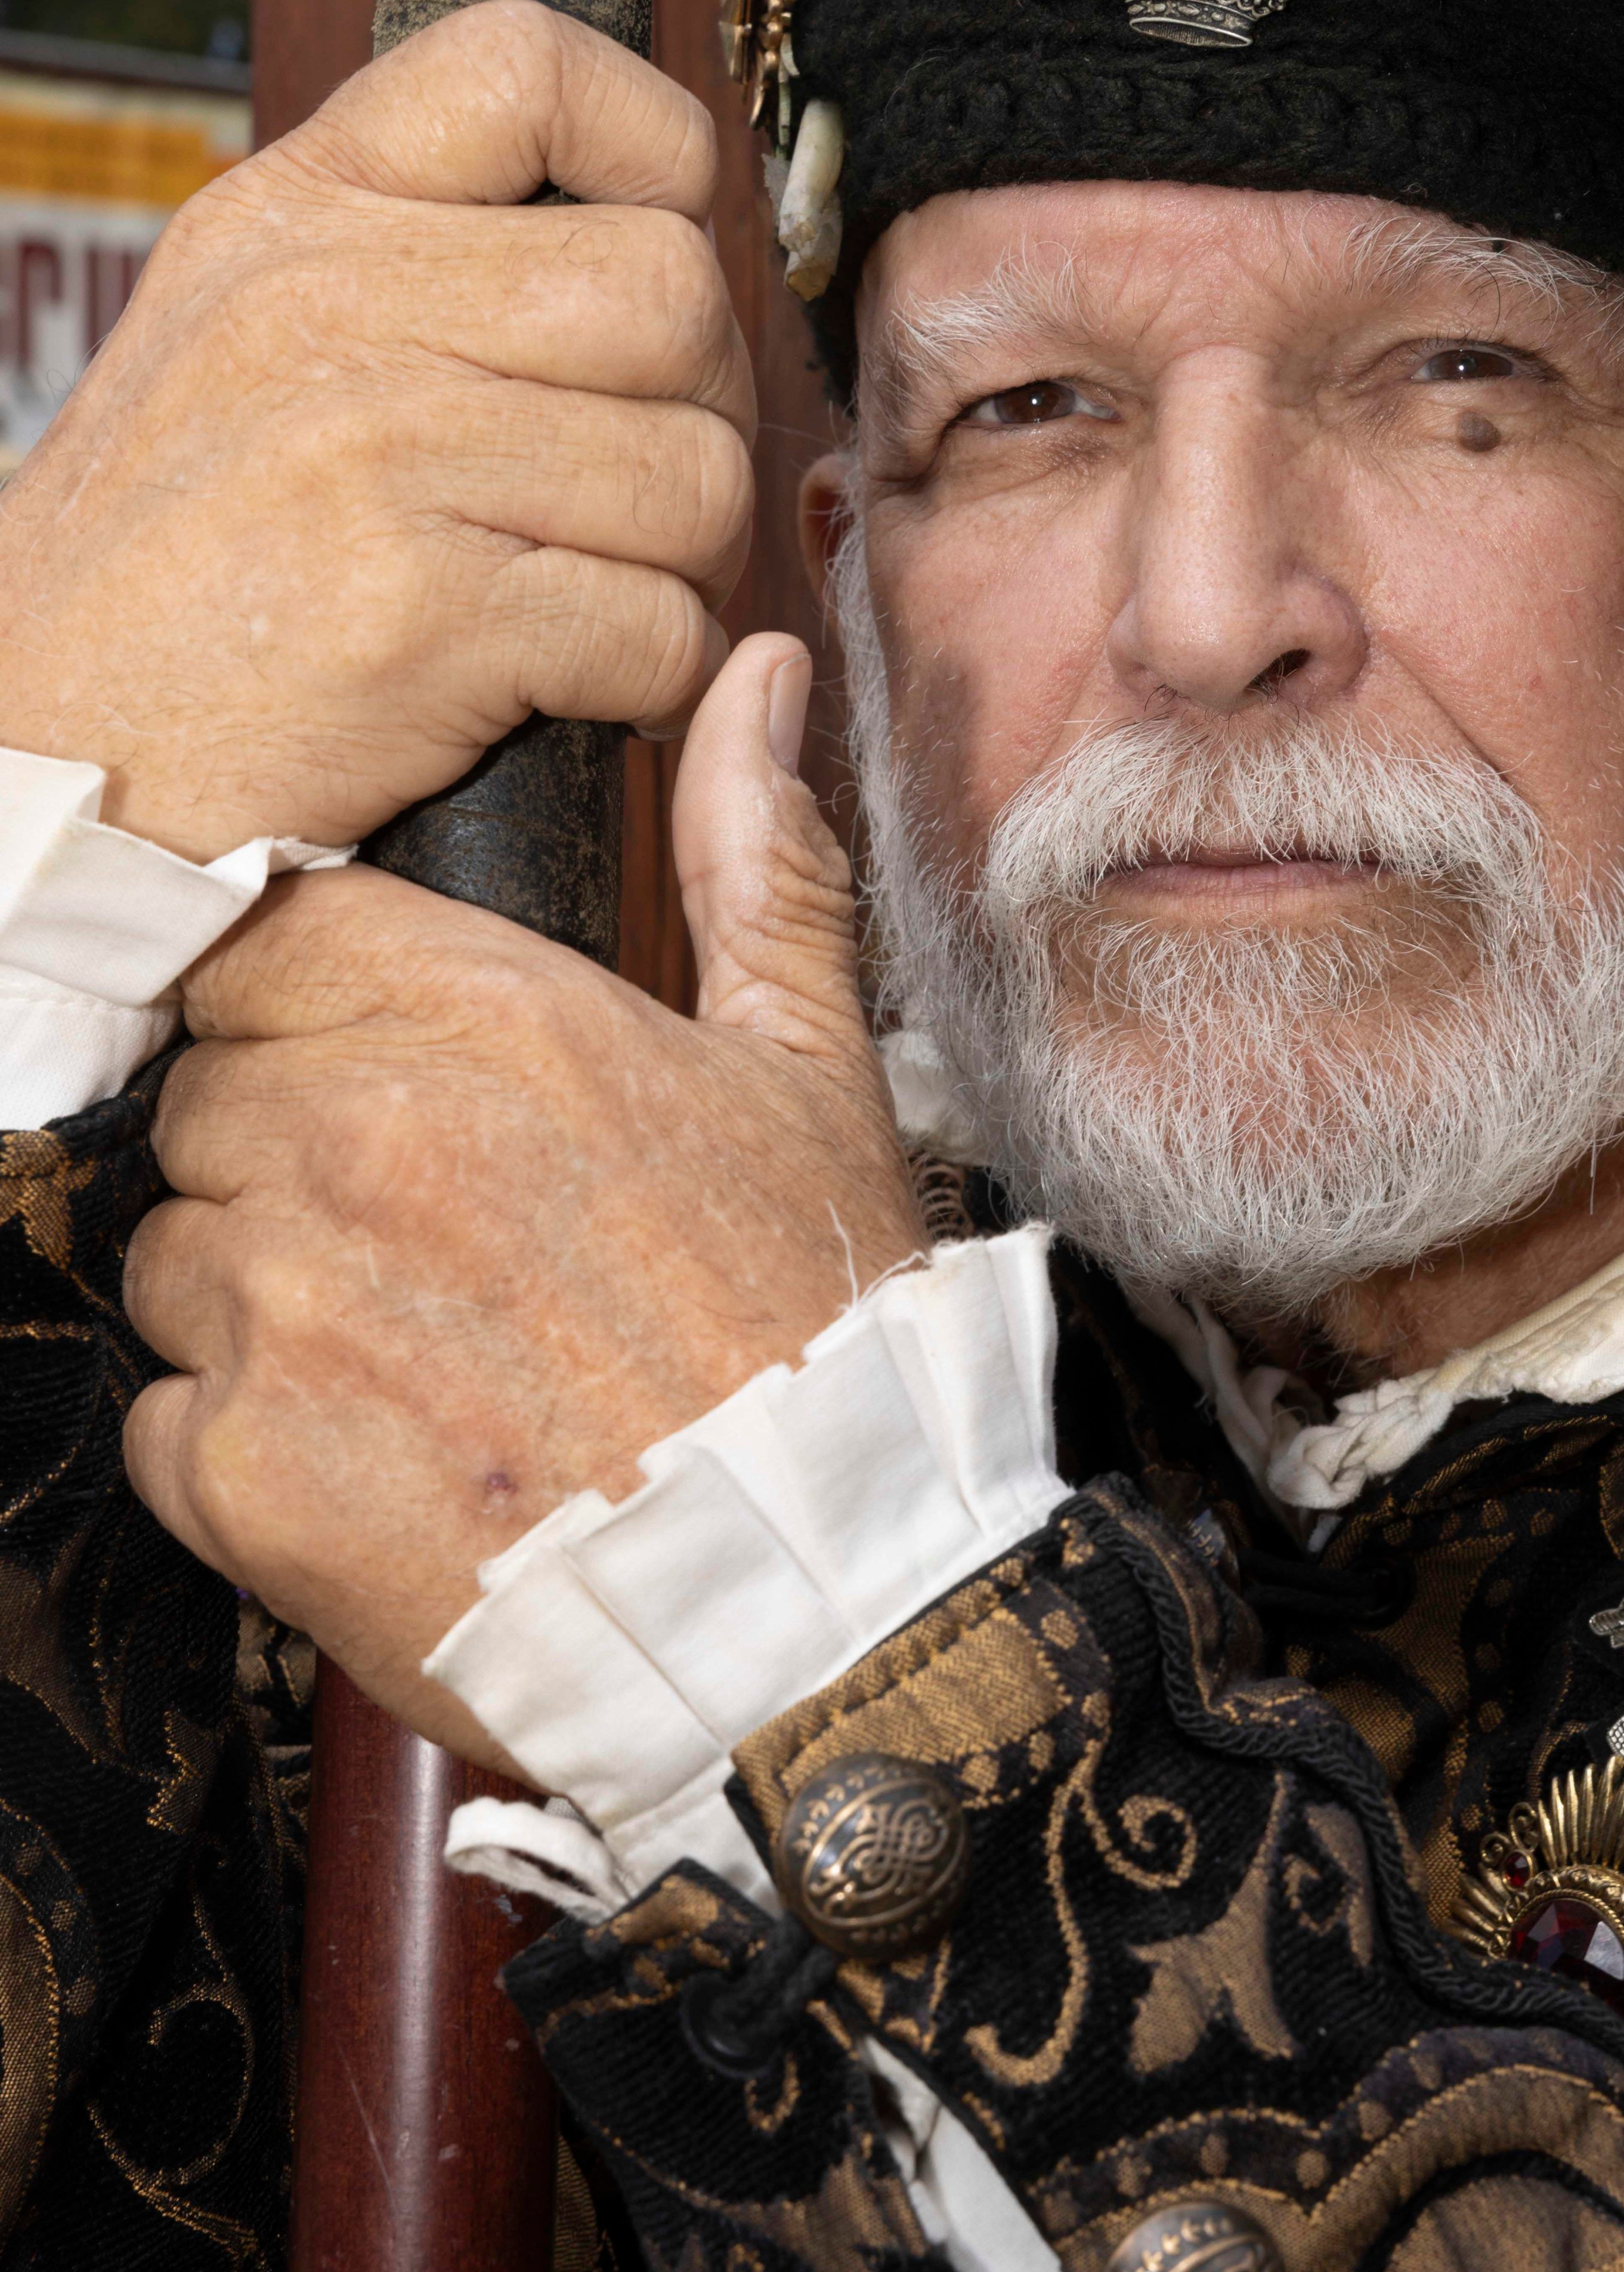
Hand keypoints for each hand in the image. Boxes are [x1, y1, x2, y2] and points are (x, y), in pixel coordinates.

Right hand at [0, 0, 754, 860]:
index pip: (526, 64)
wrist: (36, 750)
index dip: (654, 152)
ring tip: (613, 599)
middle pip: (673, 293)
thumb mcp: (243, 332)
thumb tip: (648, 231)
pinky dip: (662, 679)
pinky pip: (660, 627)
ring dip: (693, 565)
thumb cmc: (176, 559)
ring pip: (696, 474)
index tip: (660, 254)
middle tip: (652, 498)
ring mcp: (381, 457)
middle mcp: (337, 306)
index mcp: (298, 213)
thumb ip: (416, 259)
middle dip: (704, 411)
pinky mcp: (423, 616)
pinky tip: (594, 692)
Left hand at [119, 638, 925, 1763]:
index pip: (275, 943)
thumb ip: (754, 857)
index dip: (325, 1006)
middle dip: (292, 1152)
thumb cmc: (811, 1322)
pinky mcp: (239, 1465)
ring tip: (418, 1358)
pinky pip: (164, 1412)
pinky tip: (384, 1457)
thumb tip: (762, 674)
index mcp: (483, 1018)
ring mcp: (282, 1305)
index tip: (396, 1075)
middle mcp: (356, 1137)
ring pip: (173, 1249)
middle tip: (434, 1240)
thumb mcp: (809, 1067)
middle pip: (210, 1093)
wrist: (807, 1597)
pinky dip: (245, 1440)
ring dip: (261, 1296)